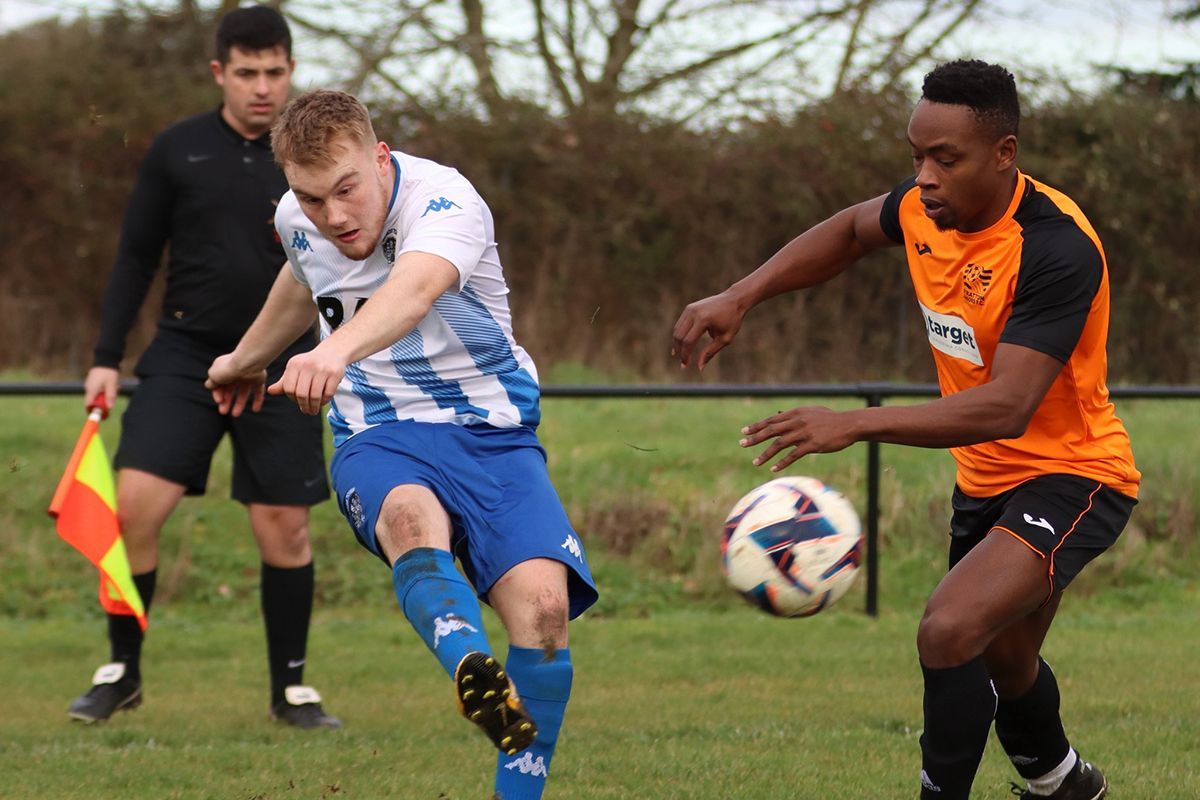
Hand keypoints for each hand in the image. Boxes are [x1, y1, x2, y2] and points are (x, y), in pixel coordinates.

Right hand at [83, 366, 118, 414]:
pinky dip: (106, 389)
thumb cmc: (108, 372)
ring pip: (98, 395)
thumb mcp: (111, 385)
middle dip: (105, 401)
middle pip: (95, 401)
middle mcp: (88, 388)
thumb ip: (110, 396)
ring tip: (116, 387)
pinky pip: (99, 389)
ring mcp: (90, 385)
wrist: (105, 359)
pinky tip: (113, 384)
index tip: (102, 412)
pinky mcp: (93, 382)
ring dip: (107, 394)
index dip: (93, 410)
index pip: (88, 405)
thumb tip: (110, 408)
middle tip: (114, 396)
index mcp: (91, 390)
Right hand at [206, 353, 266, 416]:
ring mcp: (247, 376)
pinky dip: (258, 401)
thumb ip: (211, 382)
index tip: (219, 400)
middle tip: (223, 412)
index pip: (219, 385)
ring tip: (235, 414)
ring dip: (239, 404)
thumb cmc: (228, 369)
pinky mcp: (259, 379)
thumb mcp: (213, 376)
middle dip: (226, 401)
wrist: (247, 363)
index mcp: (223, 370)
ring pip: (243, 392)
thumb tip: (209, 386)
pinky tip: (255, 410)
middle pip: (230, 390)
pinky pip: (258, 391)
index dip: (218, 394)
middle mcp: (235, 373)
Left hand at [267, 347, 346, 415]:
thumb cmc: (309, 364)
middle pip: (301, 393)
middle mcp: (307, 365)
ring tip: (314, 411)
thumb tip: (270, 391)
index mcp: (294, 364)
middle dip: (304, 406)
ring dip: (314, 407)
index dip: (291, 398)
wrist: (332, 352)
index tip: (297, 402)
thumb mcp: (295, 370)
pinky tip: (323, 402)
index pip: (288, 388)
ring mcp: (322, 369)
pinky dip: (325, 401)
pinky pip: (328, 393)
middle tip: (306, 411)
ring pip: (315, 395)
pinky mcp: (334, 373)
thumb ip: (284, 382)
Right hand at [671, 291, 743, 370]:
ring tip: (679, 355)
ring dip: (677, 343)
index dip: (685, 355)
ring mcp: (690, 309)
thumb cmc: (732, 320)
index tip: (685, 365)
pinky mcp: (689, 308)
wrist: (734, 300)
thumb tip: (699, 367)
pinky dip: (680, 335)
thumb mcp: (725, 339)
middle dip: (679, 351)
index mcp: (703, 320)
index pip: (688, 341)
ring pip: (677, 330)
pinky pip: (680, 324)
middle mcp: (693, 313)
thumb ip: (710, 352)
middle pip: (679, 336)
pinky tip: (681, 344)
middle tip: (682, 363)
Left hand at [740, 406, 858, 471]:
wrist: (849, 424)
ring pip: (779, 444)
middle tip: (742, 444)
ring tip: (755, 462)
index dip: (757, 426)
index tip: (744, 431)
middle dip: (755, 438)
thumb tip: (781, 415)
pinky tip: (773, 469)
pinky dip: (782, 463)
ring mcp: (804, 433)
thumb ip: (796, 415)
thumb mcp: (812, 412)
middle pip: (771, 430)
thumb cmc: (831, 419)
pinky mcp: (812, 445)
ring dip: (765, 454)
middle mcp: (797, 422)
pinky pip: (793, 455)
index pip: (772, 420)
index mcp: (796, 413)